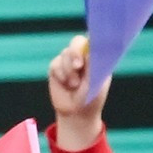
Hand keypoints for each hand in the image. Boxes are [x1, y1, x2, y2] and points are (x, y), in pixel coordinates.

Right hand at [48, 34, 105, 152]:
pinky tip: (65, 83)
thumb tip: (88, 50)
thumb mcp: (96, 81)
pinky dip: (60, 74)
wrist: (76, 112)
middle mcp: (83, 56)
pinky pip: (55, 64)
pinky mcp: (56, 68)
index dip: (89, 43)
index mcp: (97, 57)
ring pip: (65, 54)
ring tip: (74, 84)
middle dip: (75, 53)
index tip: (88, 52)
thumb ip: (92, 65)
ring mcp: (69, 61)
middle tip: (78, 66)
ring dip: (69, 71)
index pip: (93, 40)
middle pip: (76, 42)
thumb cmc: (92, 97)